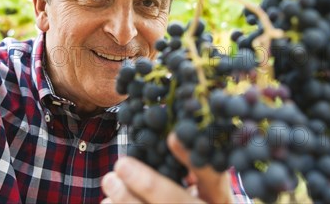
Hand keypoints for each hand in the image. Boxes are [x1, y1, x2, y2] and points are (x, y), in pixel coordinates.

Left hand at [101, 133, 233, 203]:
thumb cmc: (202, 202)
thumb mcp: (207, 187)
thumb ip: (194, 164)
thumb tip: (169, 132)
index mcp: (222, 200)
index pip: (213, 179)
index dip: (194, 161)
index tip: (172, 136)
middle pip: (180, 203)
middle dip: (150, 185)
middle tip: (121, 164)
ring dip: (128, 202)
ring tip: (109, 181)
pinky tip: (107, 203)